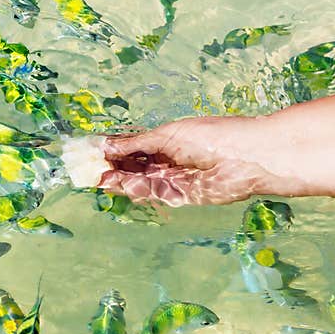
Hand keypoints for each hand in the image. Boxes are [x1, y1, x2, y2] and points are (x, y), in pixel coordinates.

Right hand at [98, 116, 274, 205]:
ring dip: (118, 179)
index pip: (133, 147)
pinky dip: (134, 189)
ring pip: (140, 181)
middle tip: (86, 167)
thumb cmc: (211, 136)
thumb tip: (107, 145)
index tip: (91, 150)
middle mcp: (170, 161)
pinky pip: (154, 193)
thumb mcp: (167, 135)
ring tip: (96, 176)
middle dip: (111, 167)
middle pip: (133, 166)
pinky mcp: (182, 197)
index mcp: (167, 140)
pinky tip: (117, 182)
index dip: (112, 149)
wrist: (247, 157)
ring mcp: (175, 180)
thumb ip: (136, 144)